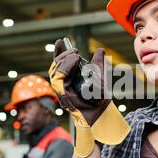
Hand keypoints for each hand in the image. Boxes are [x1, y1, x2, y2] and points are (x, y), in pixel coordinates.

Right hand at [49, 39, 129, 156]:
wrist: (102, 115)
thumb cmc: (99, 101)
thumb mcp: (100, 78)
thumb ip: (98, 64)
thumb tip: (99, 50)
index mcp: (69, 81)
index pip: (60, 65)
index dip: (58, 53)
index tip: (61, 42)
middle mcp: (63, 86)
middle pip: (55, 67)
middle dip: (63, 55)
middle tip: (75, 51)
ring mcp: (63, 92)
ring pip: (55, 72)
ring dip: (64, 60)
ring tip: (76, 55)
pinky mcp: (64, 97)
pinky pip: (59, 80)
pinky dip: (65, 68)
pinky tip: (75, 61)